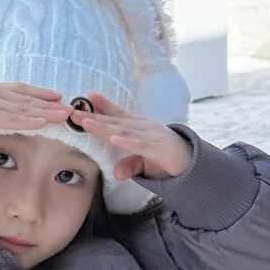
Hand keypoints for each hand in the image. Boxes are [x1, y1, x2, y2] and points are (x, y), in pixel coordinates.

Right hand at [0, 62, 70, 138]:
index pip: (18, 88)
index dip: (38, 92)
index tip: (56, 96)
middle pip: (25, 97)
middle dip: (49, 103)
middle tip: (68, 108)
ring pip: (24, 108)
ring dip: (46, 113)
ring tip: (64, 116)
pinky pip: (13, 119)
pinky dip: (30, 120)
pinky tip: (45, 123)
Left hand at [75, 92, 192, 179]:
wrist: (196, 166)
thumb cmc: (168, 161)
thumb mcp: (146, 163)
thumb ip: (130, 164)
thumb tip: (116, 172)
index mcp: (140, 127)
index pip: (119, 115)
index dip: (103, 106)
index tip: (86, 97)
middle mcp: (145, 128)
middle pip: (116, 121)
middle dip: (94, 117)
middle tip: (74, 113)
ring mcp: (153, 137)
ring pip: (124, 130)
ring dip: (104, 126)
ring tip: (87, 123)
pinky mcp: (160, 149)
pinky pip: (141, 145)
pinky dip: (127, 141)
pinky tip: (114, 138)